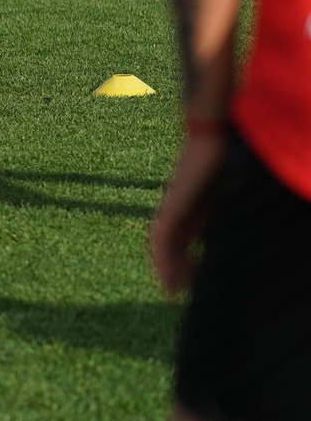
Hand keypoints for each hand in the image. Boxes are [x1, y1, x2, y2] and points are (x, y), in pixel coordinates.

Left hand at [151, 133, 227, 294]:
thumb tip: (264, 223)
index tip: (197, 283)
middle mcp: (184, 206)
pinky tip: (164, 276)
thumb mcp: (237, 191)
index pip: (190, 238)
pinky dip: (161, 257)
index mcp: (200, 204)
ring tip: (171, 292)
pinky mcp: (172, 204)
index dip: (191, 260)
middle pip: (175, 244)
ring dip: (167, 269)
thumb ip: (238, 208)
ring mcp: (175, 205)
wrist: (213, 131)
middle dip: (178, 269)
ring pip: (165, 244)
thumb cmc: (232, 154)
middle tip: (179, 295)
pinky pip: (160, 236)